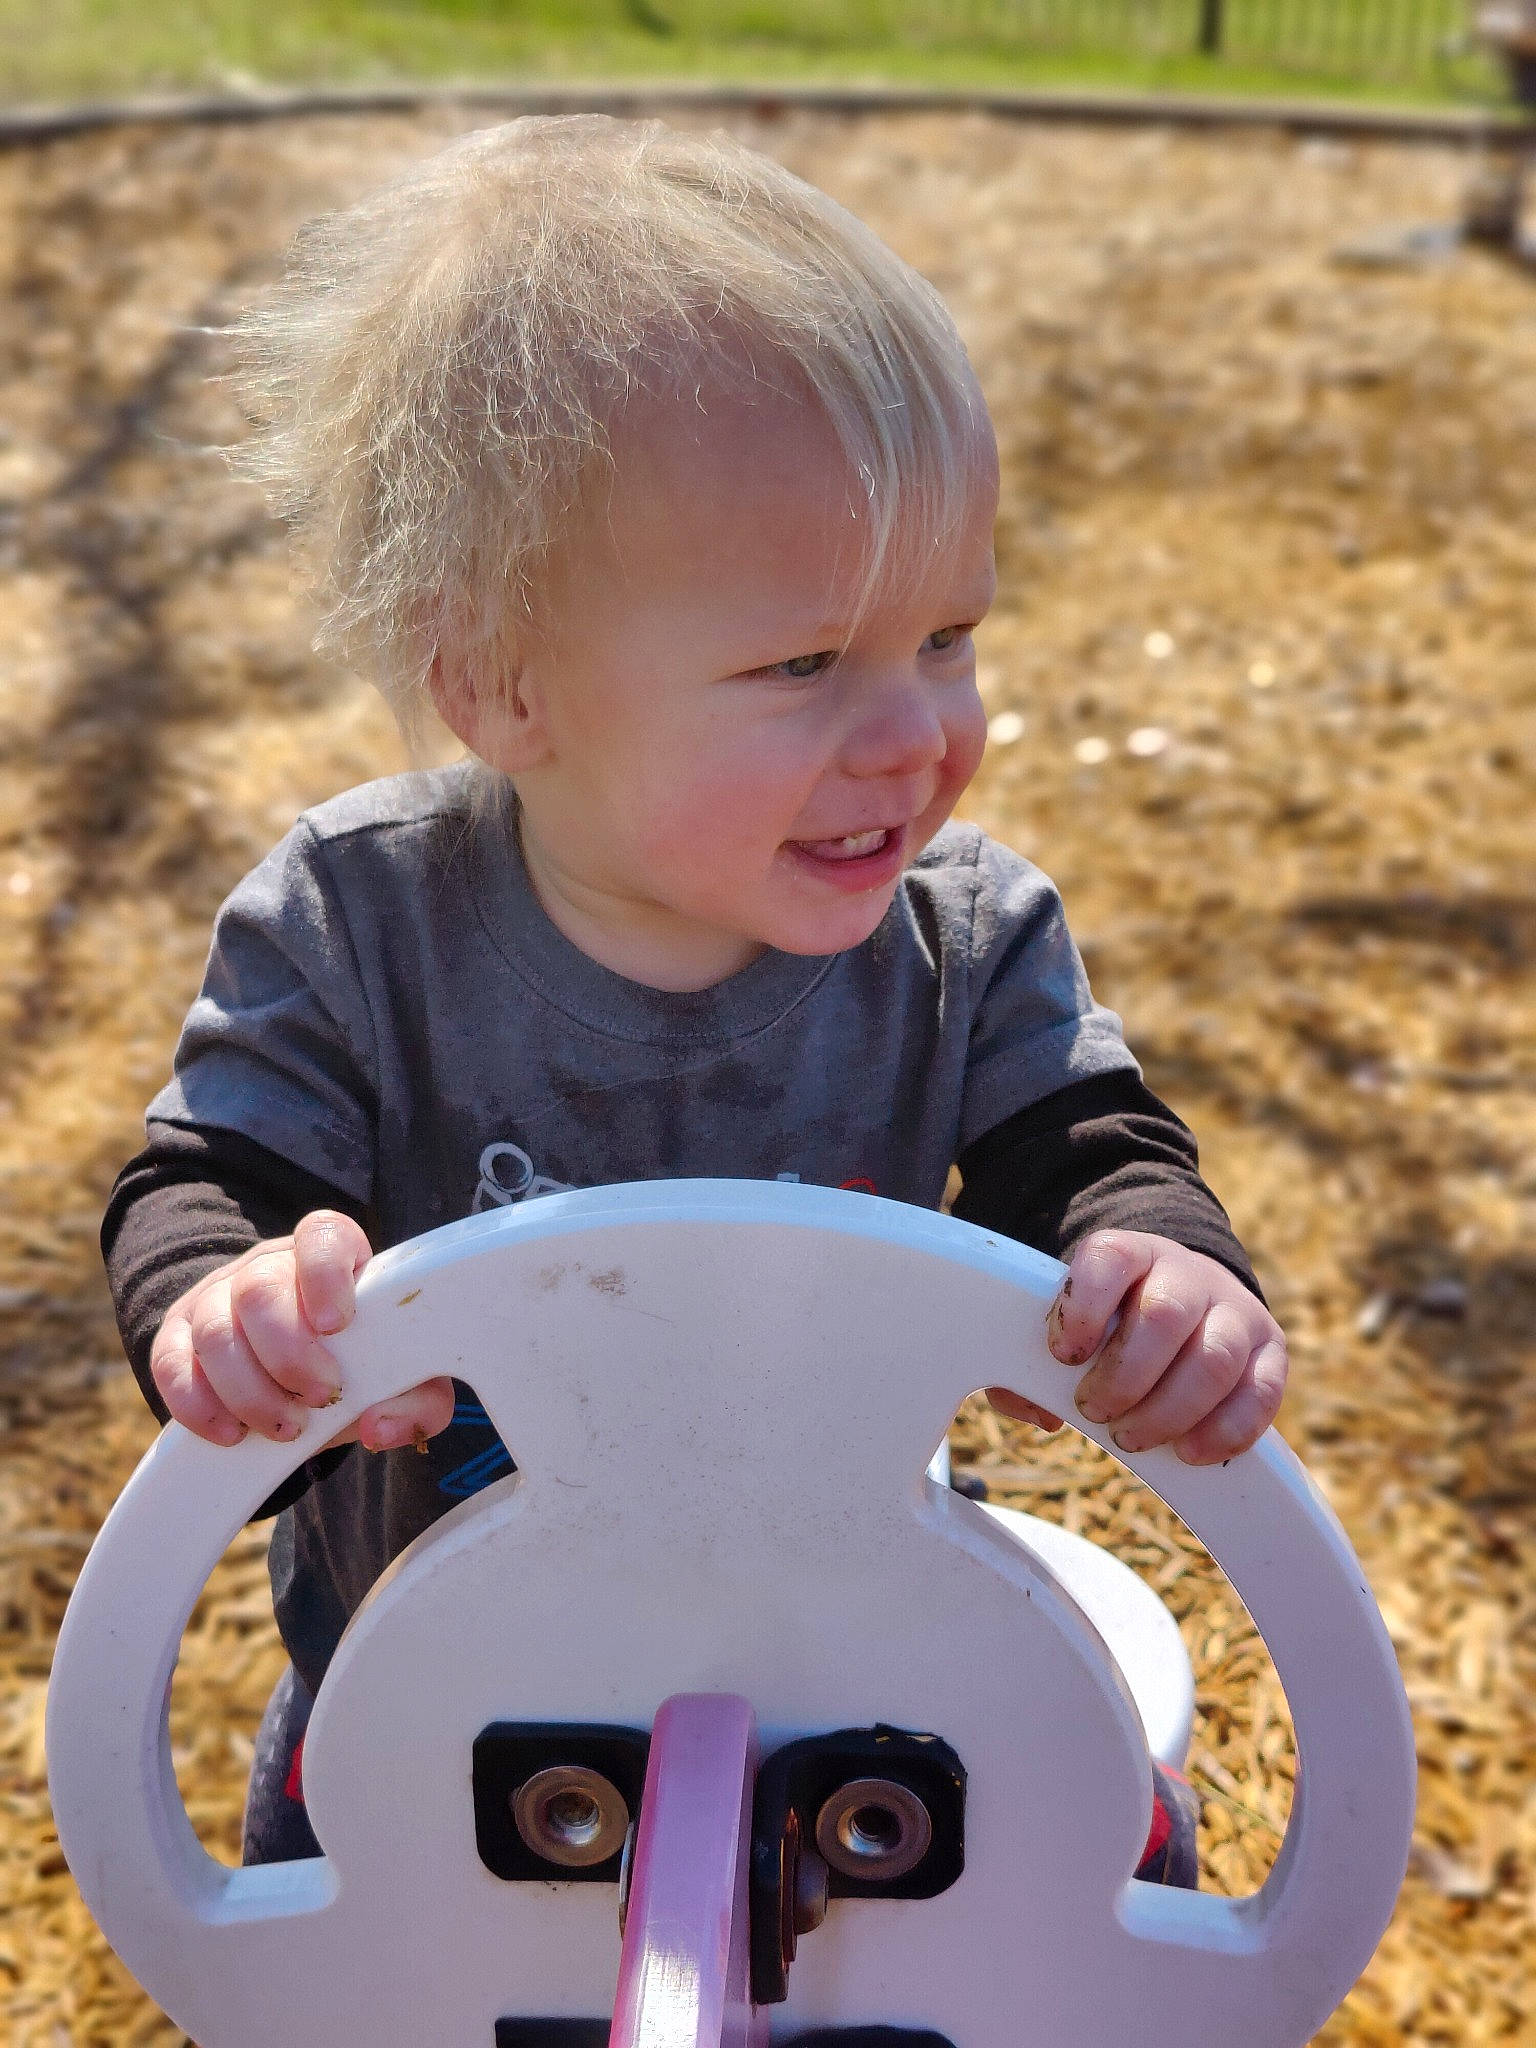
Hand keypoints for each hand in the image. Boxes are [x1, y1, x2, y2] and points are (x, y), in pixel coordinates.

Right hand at [149, 1209, 454, 1452]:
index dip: (325, 1273)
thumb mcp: (401, 1384)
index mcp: (329, 1257)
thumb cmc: (357, 1369)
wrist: (296, 1382)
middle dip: (288, 1355)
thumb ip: (415, 1404)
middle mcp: (269, 1267)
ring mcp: (216, 1298)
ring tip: (286, 1427)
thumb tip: (380, 1427)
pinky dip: (200, 1406)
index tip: (337, 1324)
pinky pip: (171, 1363)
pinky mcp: (177, 1338)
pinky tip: (233, 1433)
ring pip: (214, 1331)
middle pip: (259, 1289)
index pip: (320, 1235)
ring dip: (250, 1391)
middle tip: (319, 1396)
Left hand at [987, 1230, 1287, 1464]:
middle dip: (1125, 1376)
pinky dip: (1224, 1431)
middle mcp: (1187, 1274)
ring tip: (1132, 1437)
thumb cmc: (1108, 1324)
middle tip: (1095, 1410)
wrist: (1183, 1298)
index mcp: (1129, 1254)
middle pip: (1166, 1315)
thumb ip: (1028, 1365)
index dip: (1084, 1307)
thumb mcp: (1067, 1327)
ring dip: (1169, 1411)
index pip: (1110, 1258)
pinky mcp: (1270, 1351)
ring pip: (1215, 1358)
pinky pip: (1261, 1393)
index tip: (1063, 1354)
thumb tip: (1037, 1409)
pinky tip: (1188, 1451)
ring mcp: (1235, 1310)